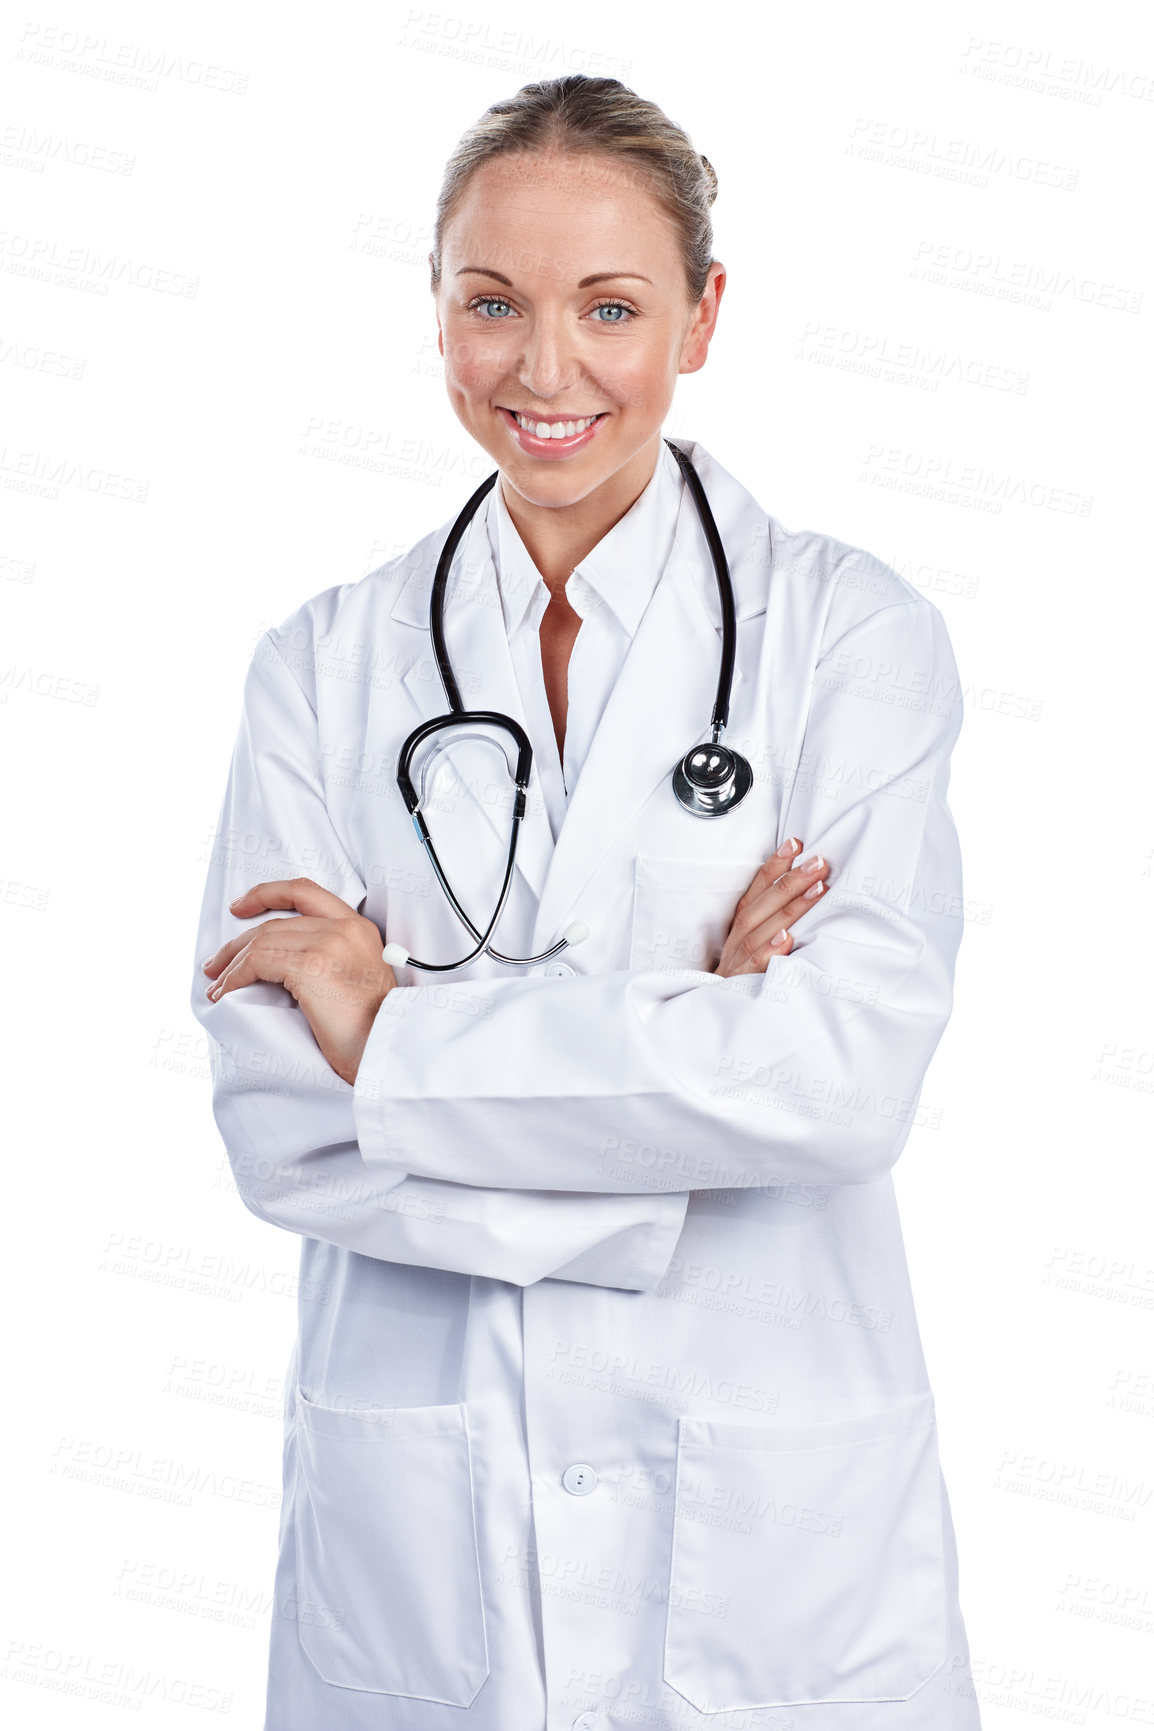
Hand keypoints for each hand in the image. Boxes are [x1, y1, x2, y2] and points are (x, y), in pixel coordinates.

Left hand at [202, 879, 395, 1085]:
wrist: (388, 1049)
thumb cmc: (373, 1029)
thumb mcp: (360, 979)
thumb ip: (334, 958)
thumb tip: (283, 965)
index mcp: (358, 928)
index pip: (305, 891)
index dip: (266, 893)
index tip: (241, 906)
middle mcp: (344, 928)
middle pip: (275, 922)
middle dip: (237, 943)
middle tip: (216, 963)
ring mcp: (328, 944)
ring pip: (262, 941)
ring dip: (232, 965)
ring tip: (217, 985)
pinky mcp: (311, 967)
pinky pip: (258, 963)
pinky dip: (235, 977)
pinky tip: (226, 992)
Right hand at [713, 838, 830, 978]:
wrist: (717, 1012)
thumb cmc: (744, 973)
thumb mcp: (756, 943)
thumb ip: (774, 919)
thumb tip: (808, 890)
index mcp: (742, 925)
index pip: (757, 888)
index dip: (775, 865)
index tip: (795, 843)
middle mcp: (738, 938)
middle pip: (762, 904)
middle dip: (791, 880)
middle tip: (819, 863)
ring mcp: (737, 960)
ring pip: (760, 930)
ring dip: (789, 908)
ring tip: (816, 890)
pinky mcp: (740, 982)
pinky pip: (754, 965)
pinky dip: (769, 950)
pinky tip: (786, 938)